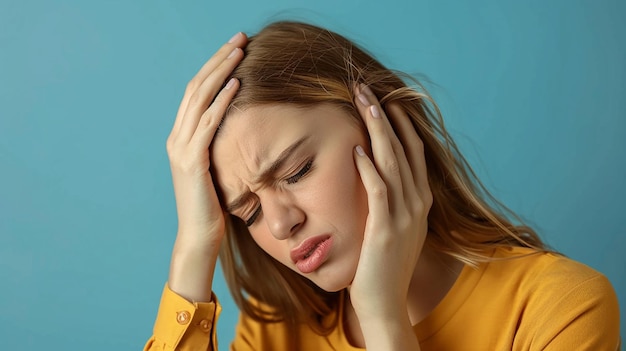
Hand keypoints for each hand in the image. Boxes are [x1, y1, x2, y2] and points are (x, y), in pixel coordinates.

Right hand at [165, 32, 245, 300]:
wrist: (199, 236)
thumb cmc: (213, 206)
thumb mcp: (216, 170)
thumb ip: (219, 148)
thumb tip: (239, 131)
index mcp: (182, 138)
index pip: (196, 93)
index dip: (214, 68)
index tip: (234, 49)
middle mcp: (177, 138)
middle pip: (196, 87)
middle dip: (217, 60)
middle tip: (238, 38)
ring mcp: (181, 148)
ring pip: (199, 99)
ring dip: (220, 72)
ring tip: (239, 50)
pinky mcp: (191, 161)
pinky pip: (206, 124)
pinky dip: (221, 102)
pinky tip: (235, 85)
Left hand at [350, 84, 431, 327]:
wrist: (385, 302)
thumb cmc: (383, 264)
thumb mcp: (395, 227)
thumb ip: (392, 201)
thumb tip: (376, 174)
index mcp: (420, 201)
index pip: (414, 152)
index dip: (402, 124)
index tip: (386, 99)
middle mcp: (417, 203)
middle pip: (403, 149)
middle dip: (384, 116)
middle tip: (367, 88)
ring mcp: (404, 216)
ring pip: (392, 162)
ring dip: (377, 130)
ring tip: (363, 103)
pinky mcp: (385, 229)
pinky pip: (378, 190)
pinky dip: (368, 167)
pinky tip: (357, 148)